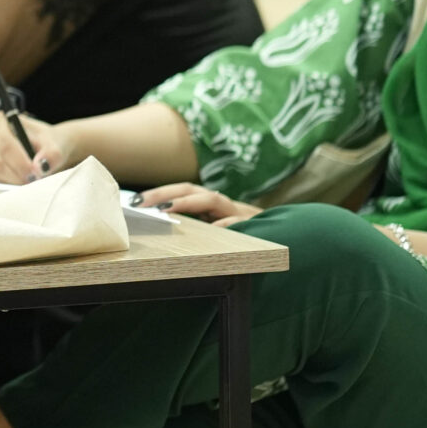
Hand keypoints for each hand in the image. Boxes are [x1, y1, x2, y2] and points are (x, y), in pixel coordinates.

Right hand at [0, 110, 65, 181]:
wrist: (42, 150)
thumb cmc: (44, 143)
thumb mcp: (53, 144)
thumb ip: (51, 154)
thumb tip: (39, 167)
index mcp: (0, 121)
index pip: (5, 142)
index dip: (19, 162)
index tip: (35, 173)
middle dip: (16, 176)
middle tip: (34, 183)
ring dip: (11, 184)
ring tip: (29, 185)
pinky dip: (5, 188)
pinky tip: (19, 187)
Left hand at [138, 184, 259, 225]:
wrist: (291, 236)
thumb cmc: (247, 237)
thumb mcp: (220, 230)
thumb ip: (199, 227)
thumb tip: (165, 226)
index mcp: (213, 204)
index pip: (182, 192)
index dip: (159, 193)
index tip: (135, 201)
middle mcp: (223, 204)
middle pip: (191, 190)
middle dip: (164, 193)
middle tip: (141, 204)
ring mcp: (239, 212)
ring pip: (212, 200)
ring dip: (187, 203)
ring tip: (166, 210)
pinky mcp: (255, 224)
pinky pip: (237, 222)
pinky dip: (224, 225)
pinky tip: (211, 230)